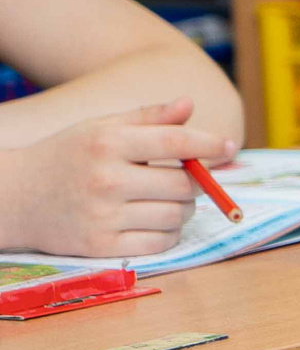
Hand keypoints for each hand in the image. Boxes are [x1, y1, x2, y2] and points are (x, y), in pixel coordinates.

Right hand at [0, 99, 232, 256]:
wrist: (14, 198)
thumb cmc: (65, 156)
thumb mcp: (100, 128)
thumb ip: (147, 117)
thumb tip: (189, 104)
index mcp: (107, 143)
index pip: (176, 143)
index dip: (210, 145)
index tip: (229, 147)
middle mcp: (106, 179)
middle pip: (183, 185)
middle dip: (196, 182)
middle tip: (188, 179)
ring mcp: (103, 216)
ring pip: (176, 216)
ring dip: (184, 209)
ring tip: (167, 199)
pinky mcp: (101, 246)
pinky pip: (160, 243)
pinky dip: (168, 233)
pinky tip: (155, 221)